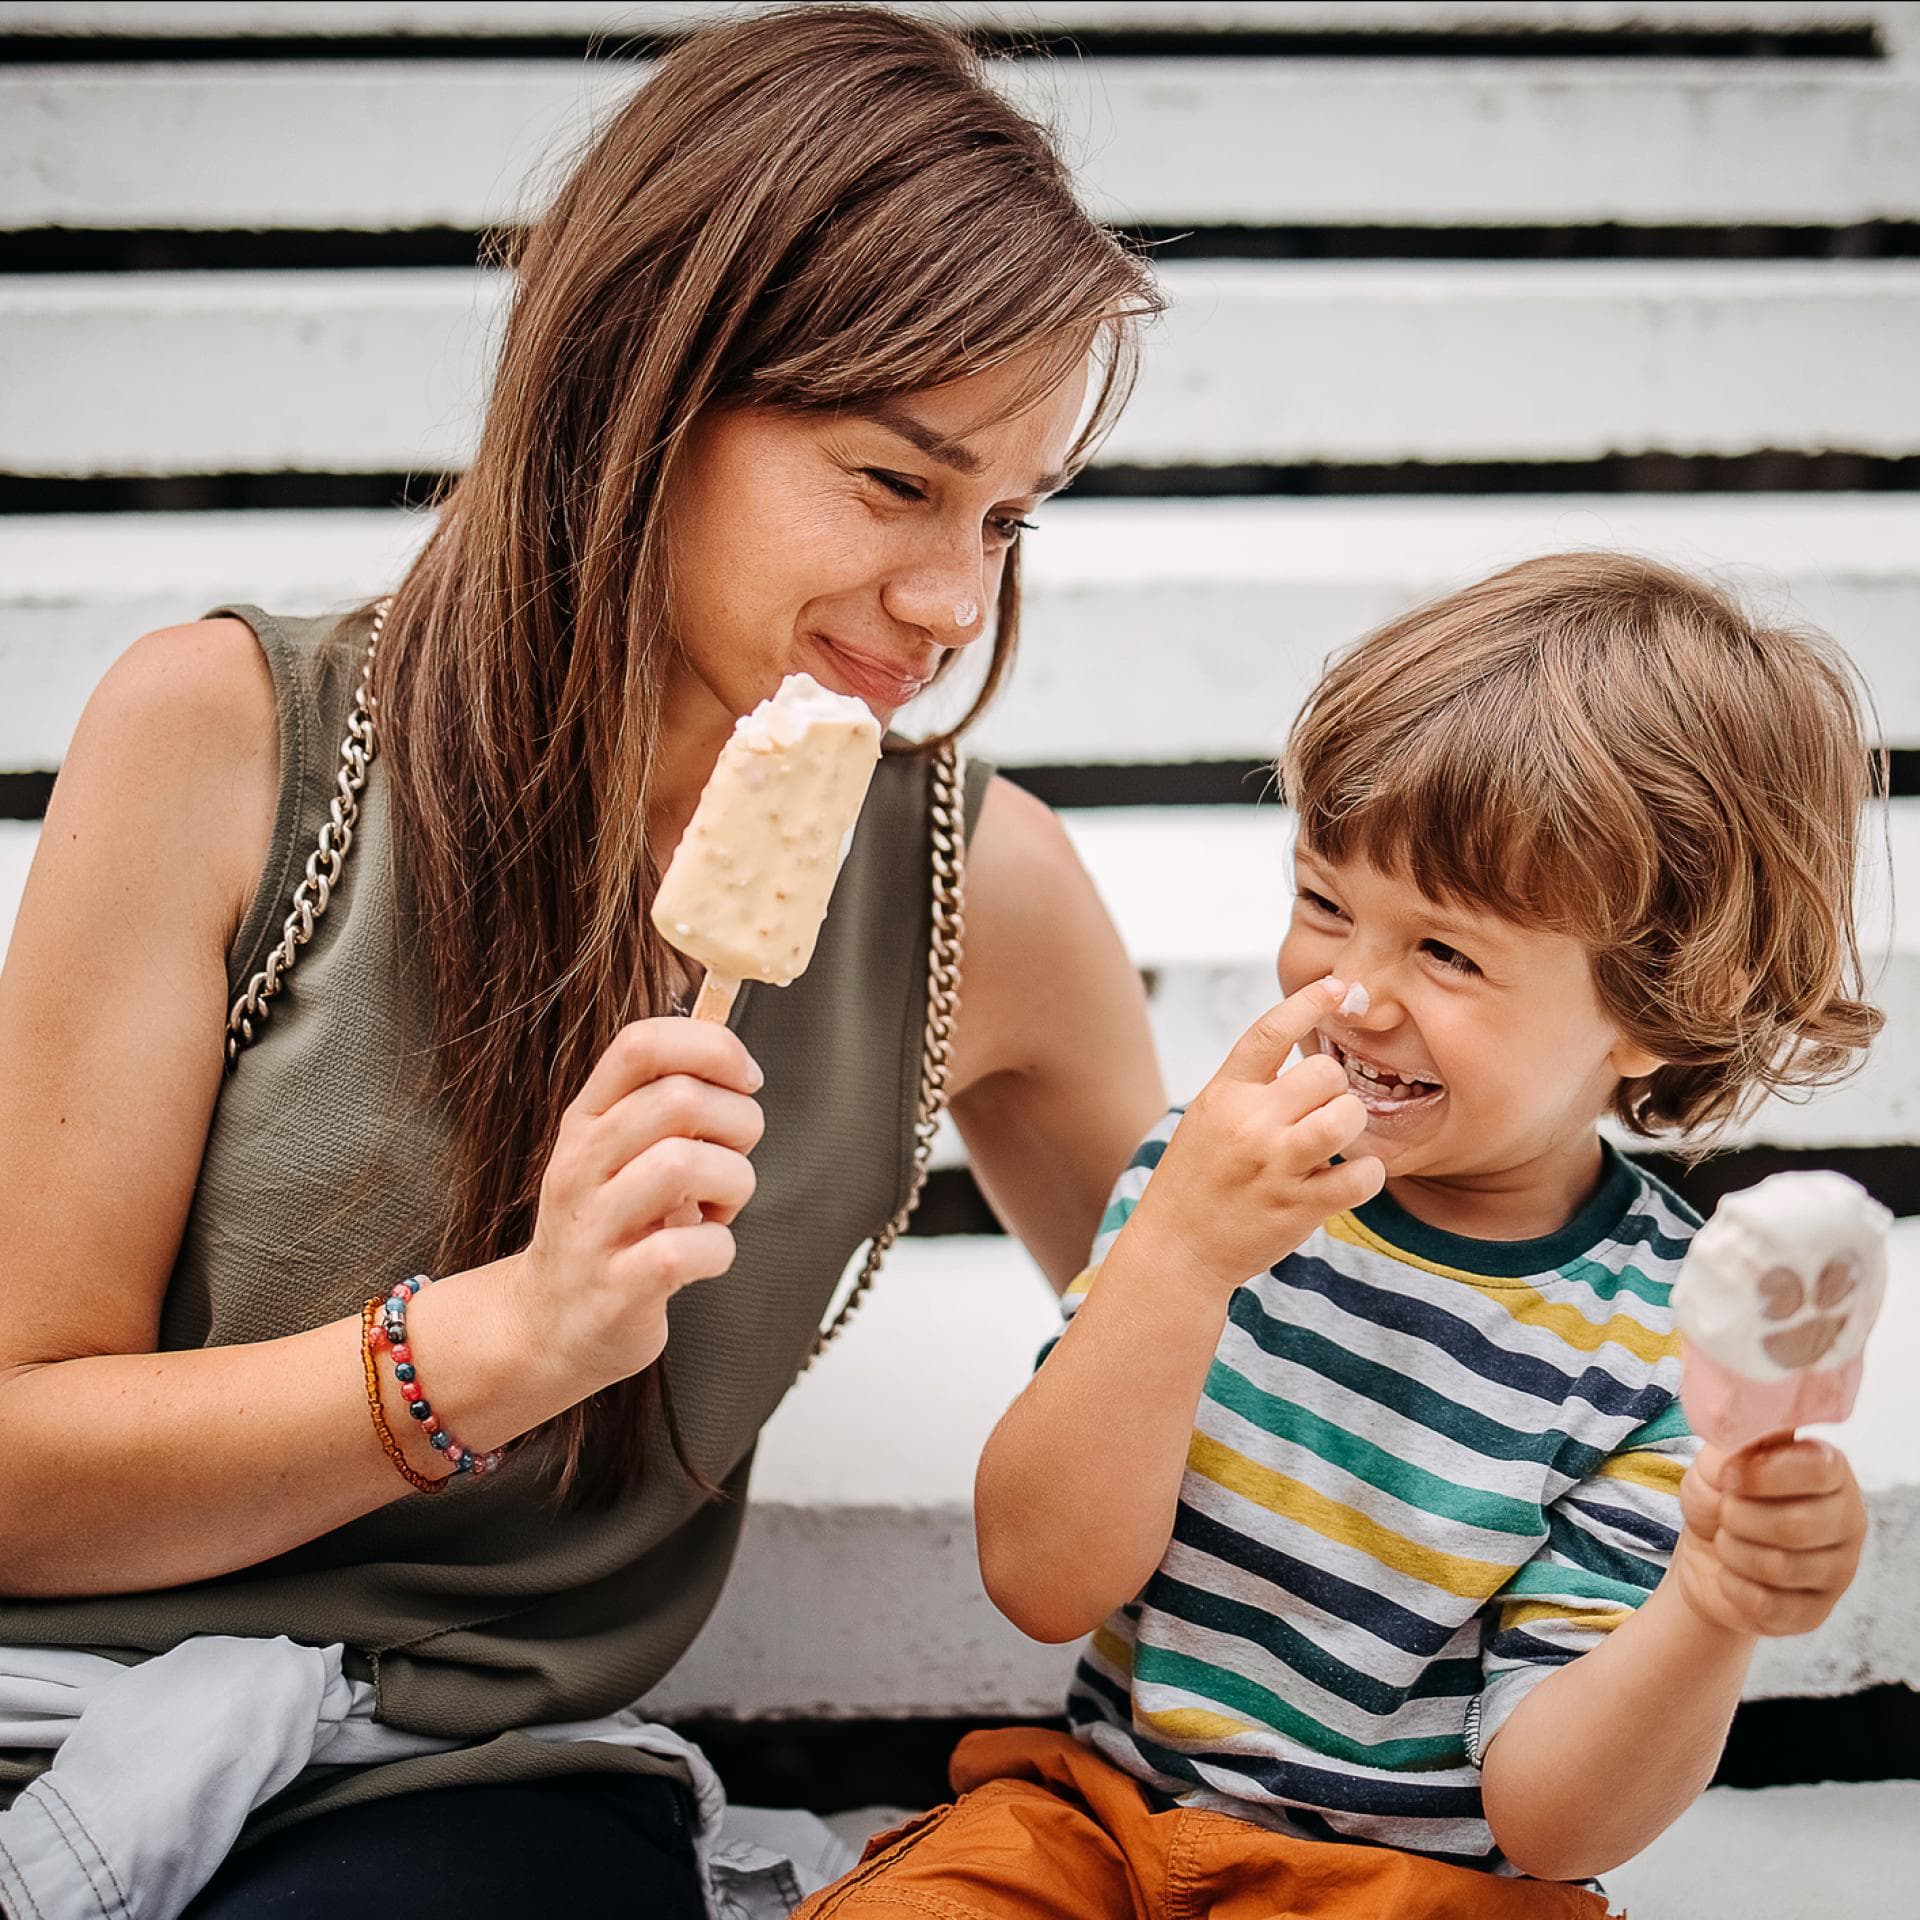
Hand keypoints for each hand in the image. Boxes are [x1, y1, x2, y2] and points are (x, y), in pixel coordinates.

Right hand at [519, 1018, 765, 1389]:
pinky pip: (687, 1250)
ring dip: (733, 1184)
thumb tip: (734, 1059)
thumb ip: (665, 1103)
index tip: (744, 1079)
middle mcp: (582, 1163)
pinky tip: (704, 1253)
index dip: (712, 1046)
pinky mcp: (615, 1288)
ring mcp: (593, 1227)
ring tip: (719, 1208)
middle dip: (739, 1122)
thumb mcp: (619, 1151)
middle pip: (680, 1098)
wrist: (546, 1325)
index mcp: (587, 1117)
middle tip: (736, 1155)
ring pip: (686, 1165)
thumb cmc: (609, 1226)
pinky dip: (718, 1249)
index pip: (641, 1043)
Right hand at [1126, 976, 1385, 1295]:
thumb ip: (1248, 1087)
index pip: (1270, 1031)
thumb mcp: (1207, 1118)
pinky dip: (1368, 1174)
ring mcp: (1276, 1166)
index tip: (1339, 986)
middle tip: (1323, 1110)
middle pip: (1325, 1074)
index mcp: (1225, 1095)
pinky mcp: (1300, 1207)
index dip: (1310, 1002)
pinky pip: (1362, 1176)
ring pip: (1346, 1117)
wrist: (1176, 1250)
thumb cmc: (1196, 1180)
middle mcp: (1249, 1124)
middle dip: (1335, 1089)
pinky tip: (1352, 1177)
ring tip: (1339, 1140)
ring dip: (1352, 1125)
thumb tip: (1299, 1054)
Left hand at [1675, 1436, 1867, 1637]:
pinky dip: (1733, 1586)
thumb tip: (1746, 1446)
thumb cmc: (1721, 1497)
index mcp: (1831, 1469)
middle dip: (1738, 1517)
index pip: (1816, 1470)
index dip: (1763, 1474)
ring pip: (1782, 1567)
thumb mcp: (1718, 1462)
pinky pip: (1769, 1605)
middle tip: (1723, 1513)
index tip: (1728, 1477)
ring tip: (1726, 1541)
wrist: (1708, 1554)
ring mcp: (1839, 1570)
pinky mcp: (1816, 1611)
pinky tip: (1731, 1574)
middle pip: (1796, 1525)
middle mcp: (1848, 1519)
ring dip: (1732, 1551)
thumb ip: (1735, 1448)